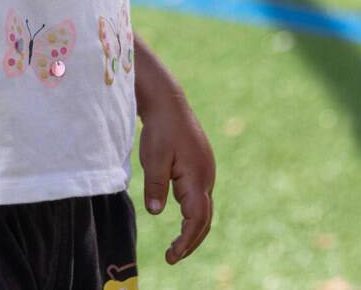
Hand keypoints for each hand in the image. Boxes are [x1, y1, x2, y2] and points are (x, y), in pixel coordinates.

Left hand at [137, 81, 215, 264]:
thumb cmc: (159, 129)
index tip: (172, 256)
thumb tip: (156, 212)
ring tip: (176, 245)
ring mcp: (206, 171)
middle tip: (172, 256)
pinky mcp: (201, 166)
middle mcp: (207, 177)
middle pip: (204, 219)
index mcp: (198, 177)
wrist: (169, 103)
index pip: (196, 219)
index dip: (186, 241)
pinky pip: (200, 196)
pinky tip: (181, 217)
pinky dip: (193, 213)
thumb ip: (155, 186)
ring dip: (193, 228)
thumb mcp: (153, 158)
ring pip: (204, 208)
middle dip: (191, 241)